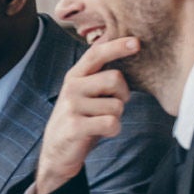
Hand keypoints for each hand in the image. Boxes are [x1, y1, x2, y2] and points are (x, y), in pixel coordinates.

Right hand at [36, 37, 139, 193]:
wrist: (56, 151)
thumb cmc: (80, 119)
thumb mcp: (85, 93)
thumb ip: (100, 76)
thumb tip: (126, 54)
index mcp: (75, 76)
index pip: (96, 54)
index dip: (117, 46)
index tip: (136, 42)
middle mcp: (71, 87)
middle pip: (115, 79)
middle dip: (123, 94)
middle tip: (114, 105)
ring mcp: (71, 106)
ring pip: (116, 105)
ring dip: (116, 117)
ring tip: (100, 122)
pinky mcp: (75, 126)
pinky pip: (111, 123)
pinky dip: (113, 130)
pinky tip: (100, 132)